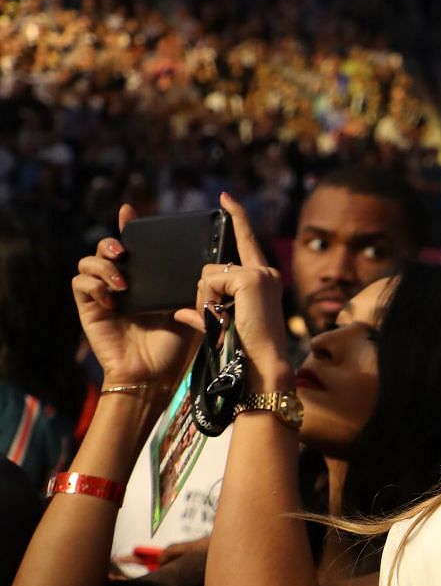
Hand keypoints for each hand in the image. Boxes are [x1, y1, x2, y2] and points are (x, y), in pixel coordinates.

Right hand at [73, 205, 196, 388]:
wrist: (156, 375)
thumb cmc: (176, 345)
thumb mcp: (191, 307)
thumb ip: (195, 284)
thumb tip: (215, 259)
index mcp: (148, 280)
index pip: (136, 246)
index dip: (129, 225)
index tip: (131, 210)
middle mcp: (123, 284)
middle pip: (107, 248)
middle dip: (112, 242)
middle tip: (126, 253)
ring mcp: (103, 295)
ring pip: (87, 261)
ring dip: (103, 265)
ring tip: (123, 283)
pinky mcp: (89, 308)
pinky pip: (80, 284)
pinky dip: (94, 286)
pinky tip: (113, 299)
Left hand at [176, 194, 293, 391]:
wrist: (261, 366)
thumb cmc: (245, 352)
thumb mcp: (222, 324)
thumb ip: (205, 310)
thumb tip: (182, 311)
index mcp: (263, 281)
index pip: (246, 241)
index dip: (237, 217)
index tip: (225, 197)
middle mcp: (265, 273)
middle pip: (214, 267)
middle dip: (207, 294)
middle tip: (222, 319)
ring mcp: (259, 274)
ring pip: (208, 274)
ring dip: (207, 300)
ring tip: (224, 321)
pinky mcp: (250, 279)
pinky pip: (210, 281)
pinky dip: (210, 301)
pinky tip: (223, 315)